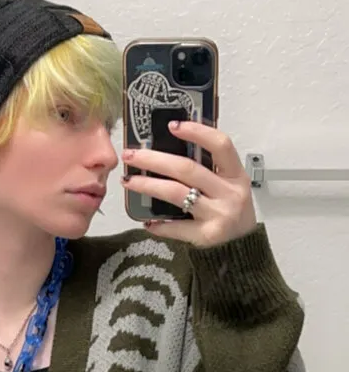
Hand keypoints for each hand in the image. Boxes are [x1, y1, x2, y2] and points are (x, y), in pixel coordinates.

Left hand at [121, 121, 257, 247]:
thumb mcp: (228, 184)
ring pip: (176, 194)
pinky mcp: (207, 235)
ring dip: (148, 185)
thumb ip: (207, 169)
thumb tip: (168, 150)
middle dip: (154, 159)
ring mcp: (218, 214)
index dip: (197, 132)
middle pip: (187, 169)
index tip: (172, 125)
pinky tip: (146, 222)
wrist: (242, 245)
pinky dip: (159, 225)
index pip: (220, 145)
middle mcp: (229, 192)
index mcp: (235, 174)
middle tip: (130, 155)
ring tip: (128, 181)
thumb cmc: (230, 209)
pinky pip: (176, 227)